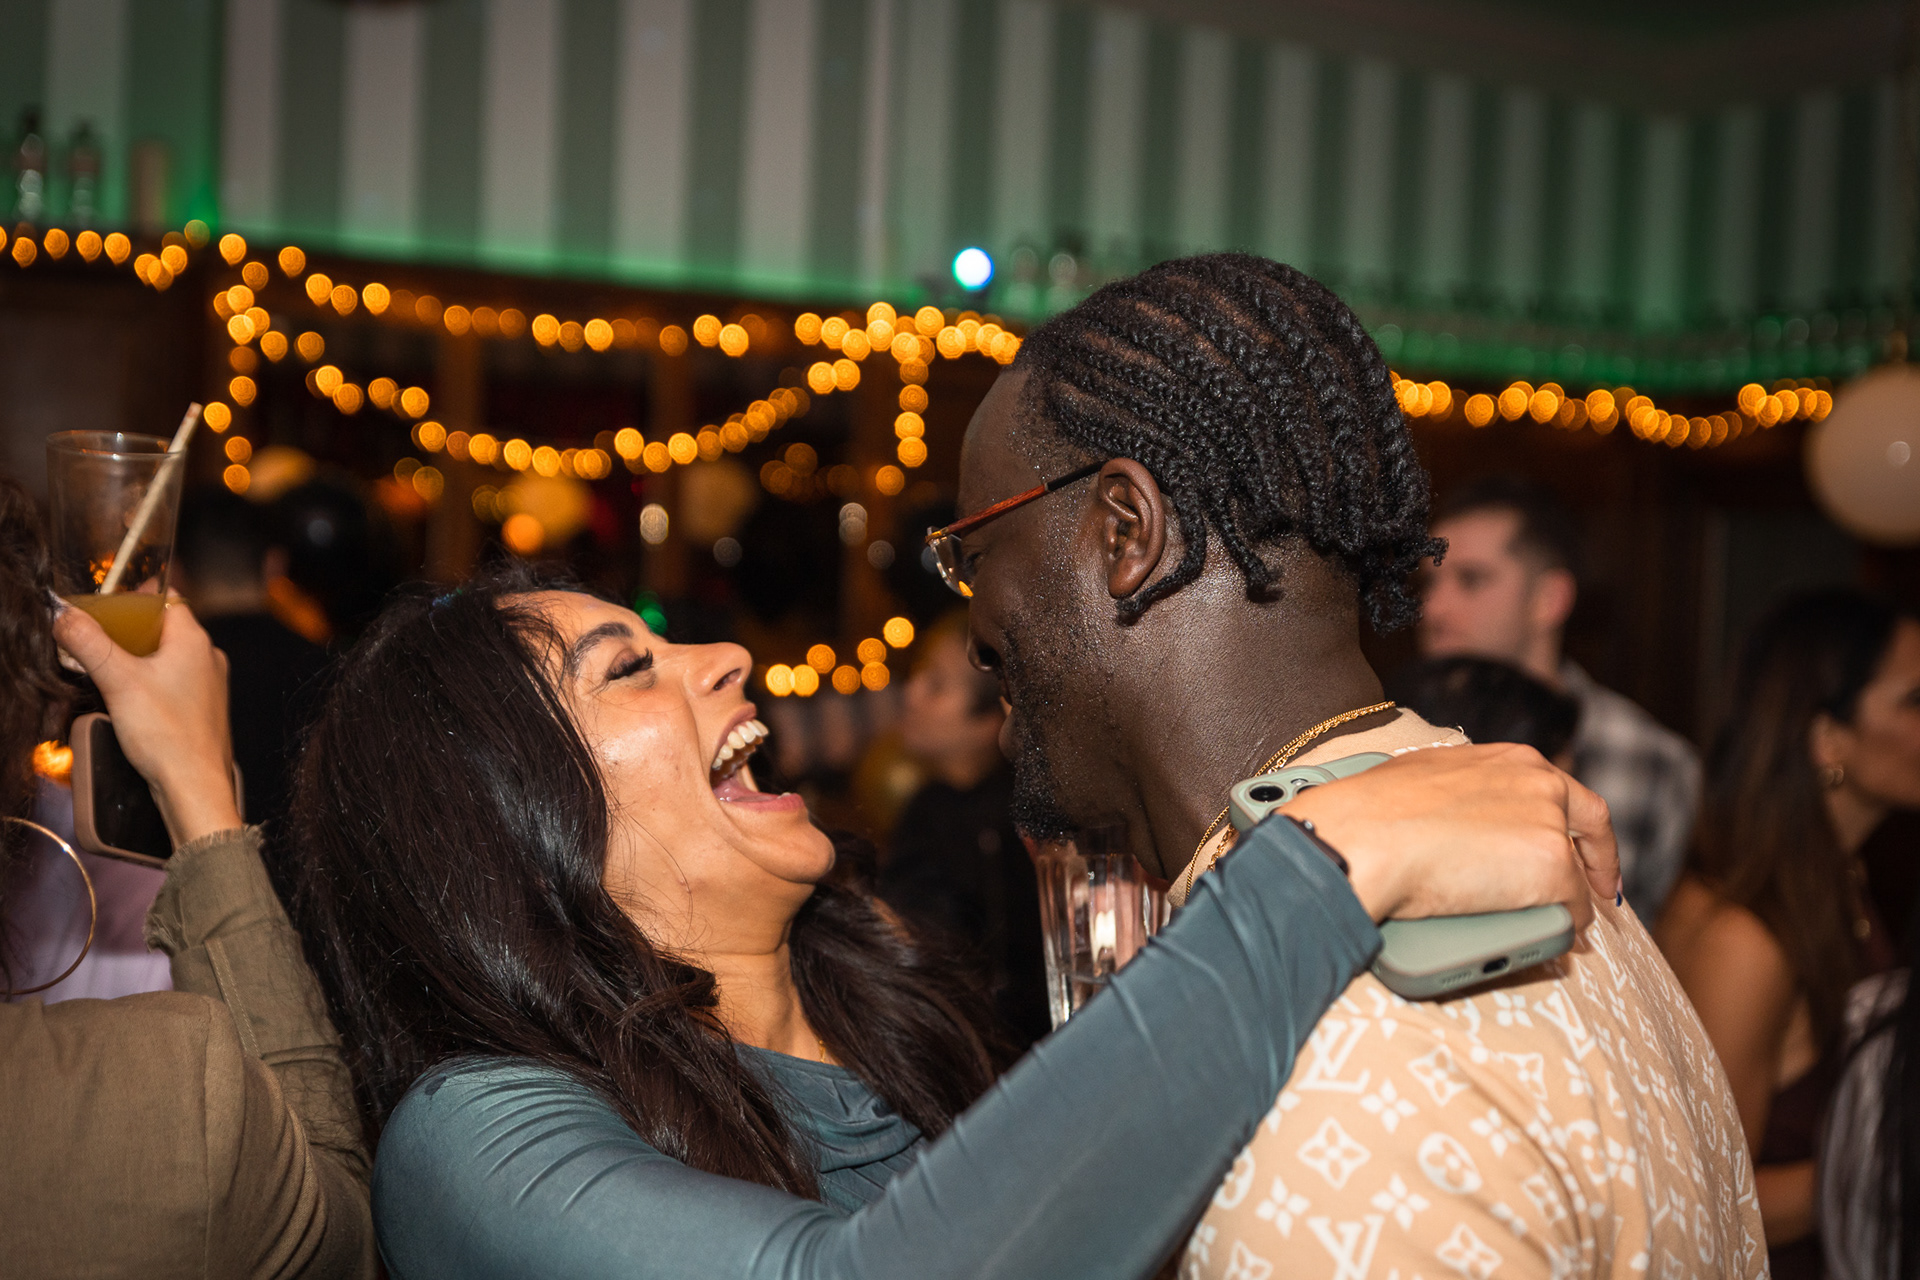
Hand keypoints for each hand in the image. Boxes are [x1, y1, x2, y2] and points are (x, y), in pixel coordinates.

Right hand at [54, 596, 242, 846]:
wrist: (195, 785)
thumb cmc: (167, 733)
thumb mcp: (117, 681)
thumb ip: (89, 644)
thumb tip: (65, 615)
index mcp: (194, 641)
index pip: (167, 600)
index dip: (138, 598)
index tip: (110, 603)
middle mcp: (208, 658)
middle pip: (166, 628)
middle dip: (132, 630)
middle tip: (100, 636)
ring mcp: (209, 685)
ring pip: (169, 657)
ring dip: (140, 658)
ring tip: (108, 666)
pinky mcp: (203, 710)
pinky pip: (174, 682)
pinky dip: (151, 681)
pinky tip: (130, 696)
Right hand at [1282, 743, 1618, 928]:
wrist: (1366, 837)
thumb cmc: (1375, 810)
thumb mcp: (1429, 776)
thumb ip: (1465, 789)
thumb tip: (1460, 813)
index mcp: (1513, 760)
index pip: (1565, 790)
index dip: (1578, 824)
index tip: (1578, 846)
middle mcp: (1541, 784)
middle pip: (1591, 823)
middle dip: (1600, 860)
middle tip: (1599, 890)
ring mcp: (1548, 825)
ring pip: (1577, 871)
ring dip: (1571, 898)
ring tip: (1561, 923)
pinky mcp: (1551, 869)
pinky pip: (1572, 909)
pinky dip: (1565, 926)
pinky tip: (1556, 937)